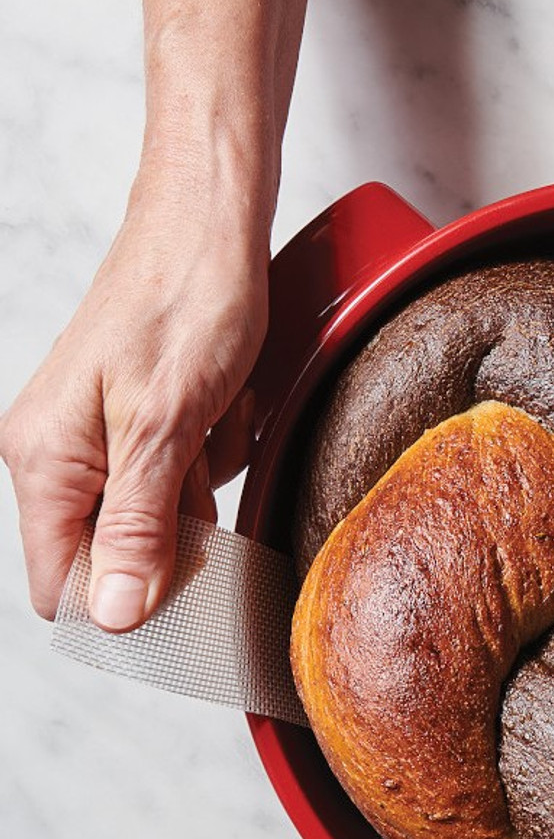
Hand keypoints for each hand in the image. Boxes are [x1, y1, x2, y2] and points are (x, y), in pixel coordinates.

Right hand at [0, 146, 270, 630]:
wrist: (211, 222)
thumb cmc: (186, 301)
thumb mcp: (166, 425)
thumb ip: (137, 526)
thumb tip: (112, 615)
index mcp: (43, 460)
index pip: (62, 584)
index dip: (122, 603)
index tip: (187, 592)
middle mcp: (60, 454)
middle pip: (121, 551)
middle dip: (180, 525)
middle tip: (204, 458)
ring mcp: (102, 436)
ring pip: (165, 512)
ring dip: (204, 478)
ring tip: (214, 412)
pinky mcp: (143, 419)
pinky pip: (187, 471)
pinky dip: (216, 446)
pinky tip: (224, 399)